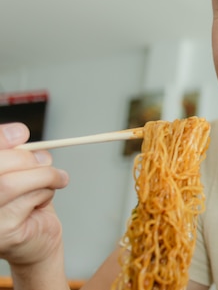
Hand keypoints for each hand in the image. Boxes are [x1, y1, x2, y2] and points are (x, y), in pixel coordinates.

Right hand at [0, 123, 68, 266]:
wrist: (39, 240)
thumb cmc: (27, 203)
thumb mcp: (23, 172)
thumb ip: (17, 154)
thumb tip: (19, 132)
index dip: (1, 138)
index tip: (21, 133)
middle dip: (27, 159)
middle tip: (46, 162)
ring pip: (11, 183)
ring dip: (43, 177)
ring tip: (57, 179)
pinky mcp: (2, 232)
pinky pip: (27, 200)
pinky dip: (44, 193)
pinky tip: (43, 200)